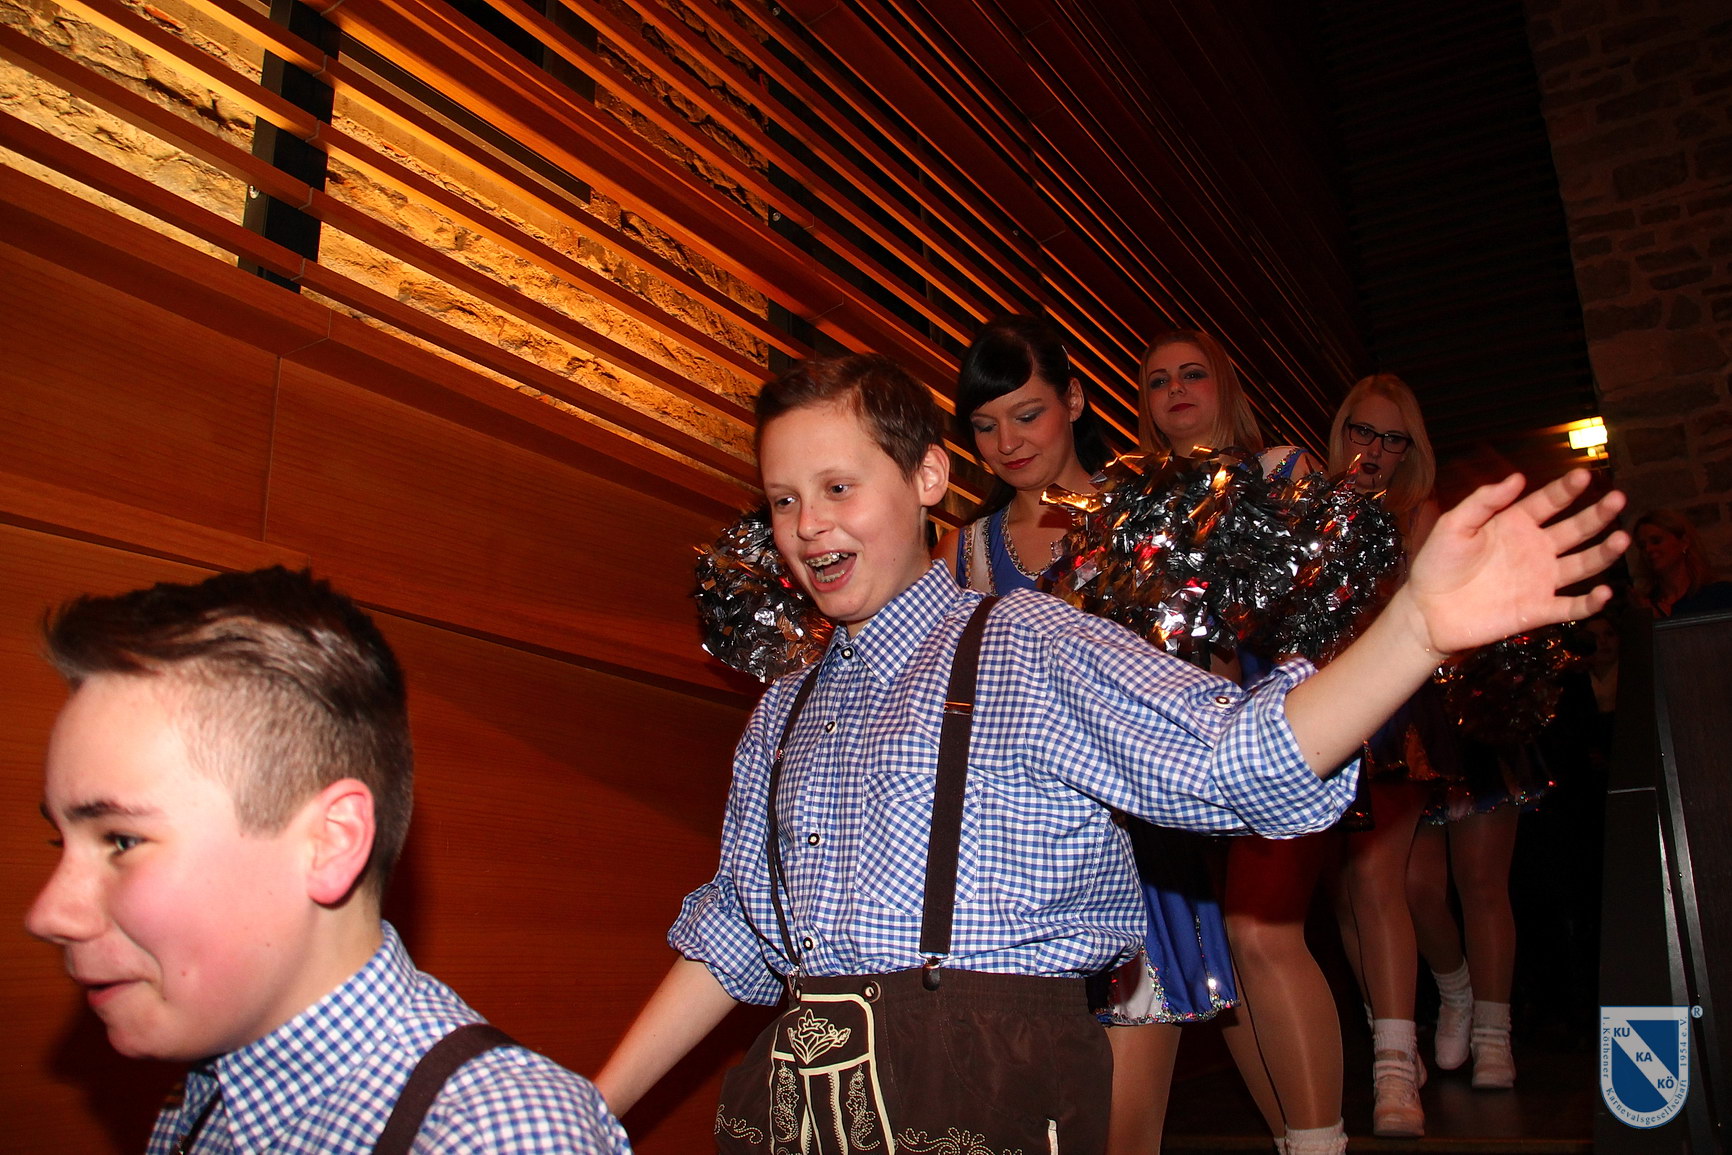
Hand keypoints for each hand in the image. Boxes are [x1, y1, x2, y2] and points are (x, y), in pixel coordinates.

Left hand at [1406, 470, 1627, 655]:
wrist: (1427, 611)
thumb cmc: (1437, 564)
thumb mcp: (1454, 525)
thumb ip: (1484, 501)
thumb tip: (1517, 477)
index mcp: (1515, 523)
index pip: (1549, 501)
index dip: (1567, 489)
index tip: (1584, 475)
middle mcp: (1535, 548)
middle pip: (1576, 529)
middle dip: (1598, 515)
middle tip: (1618, 499)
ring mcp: (1540, 579)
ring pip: (1583, 564)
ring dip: (1604, 553)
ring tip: (1622, 539)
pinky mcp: (1539, 610)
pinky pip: (1572, 606)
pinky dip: (1590, 603)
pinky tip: (1604, 593)